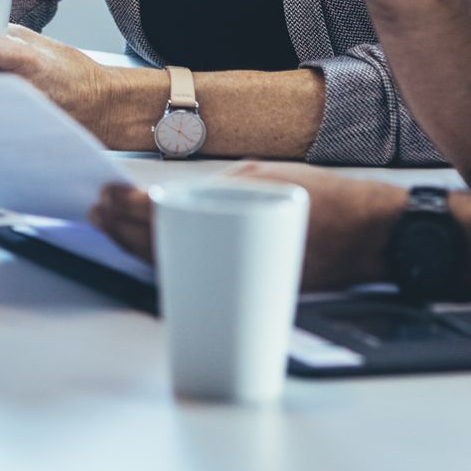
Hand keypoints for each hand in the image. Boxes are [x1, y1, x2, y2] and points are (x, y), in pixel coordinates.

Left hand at [89, 163, 404, 290]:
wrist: (373, 235)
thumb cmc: (329, 202)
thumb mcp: (266, 179)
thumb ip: (217, 188)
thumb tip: (170, 198)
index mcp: (237, 222)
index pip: (166, 220)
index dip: (128, 210)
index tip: (107, 196)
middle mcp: (236, 258)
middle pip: (161, 248)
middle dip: (122, 230)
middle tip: (97, 212)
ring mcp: (242, 279)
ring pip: (174, 268)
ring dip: (136, 248)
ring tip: (109, 228)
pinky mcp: (250, 291)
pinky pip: (198, 279)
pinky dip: (168, 263)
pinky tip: (149, 250)